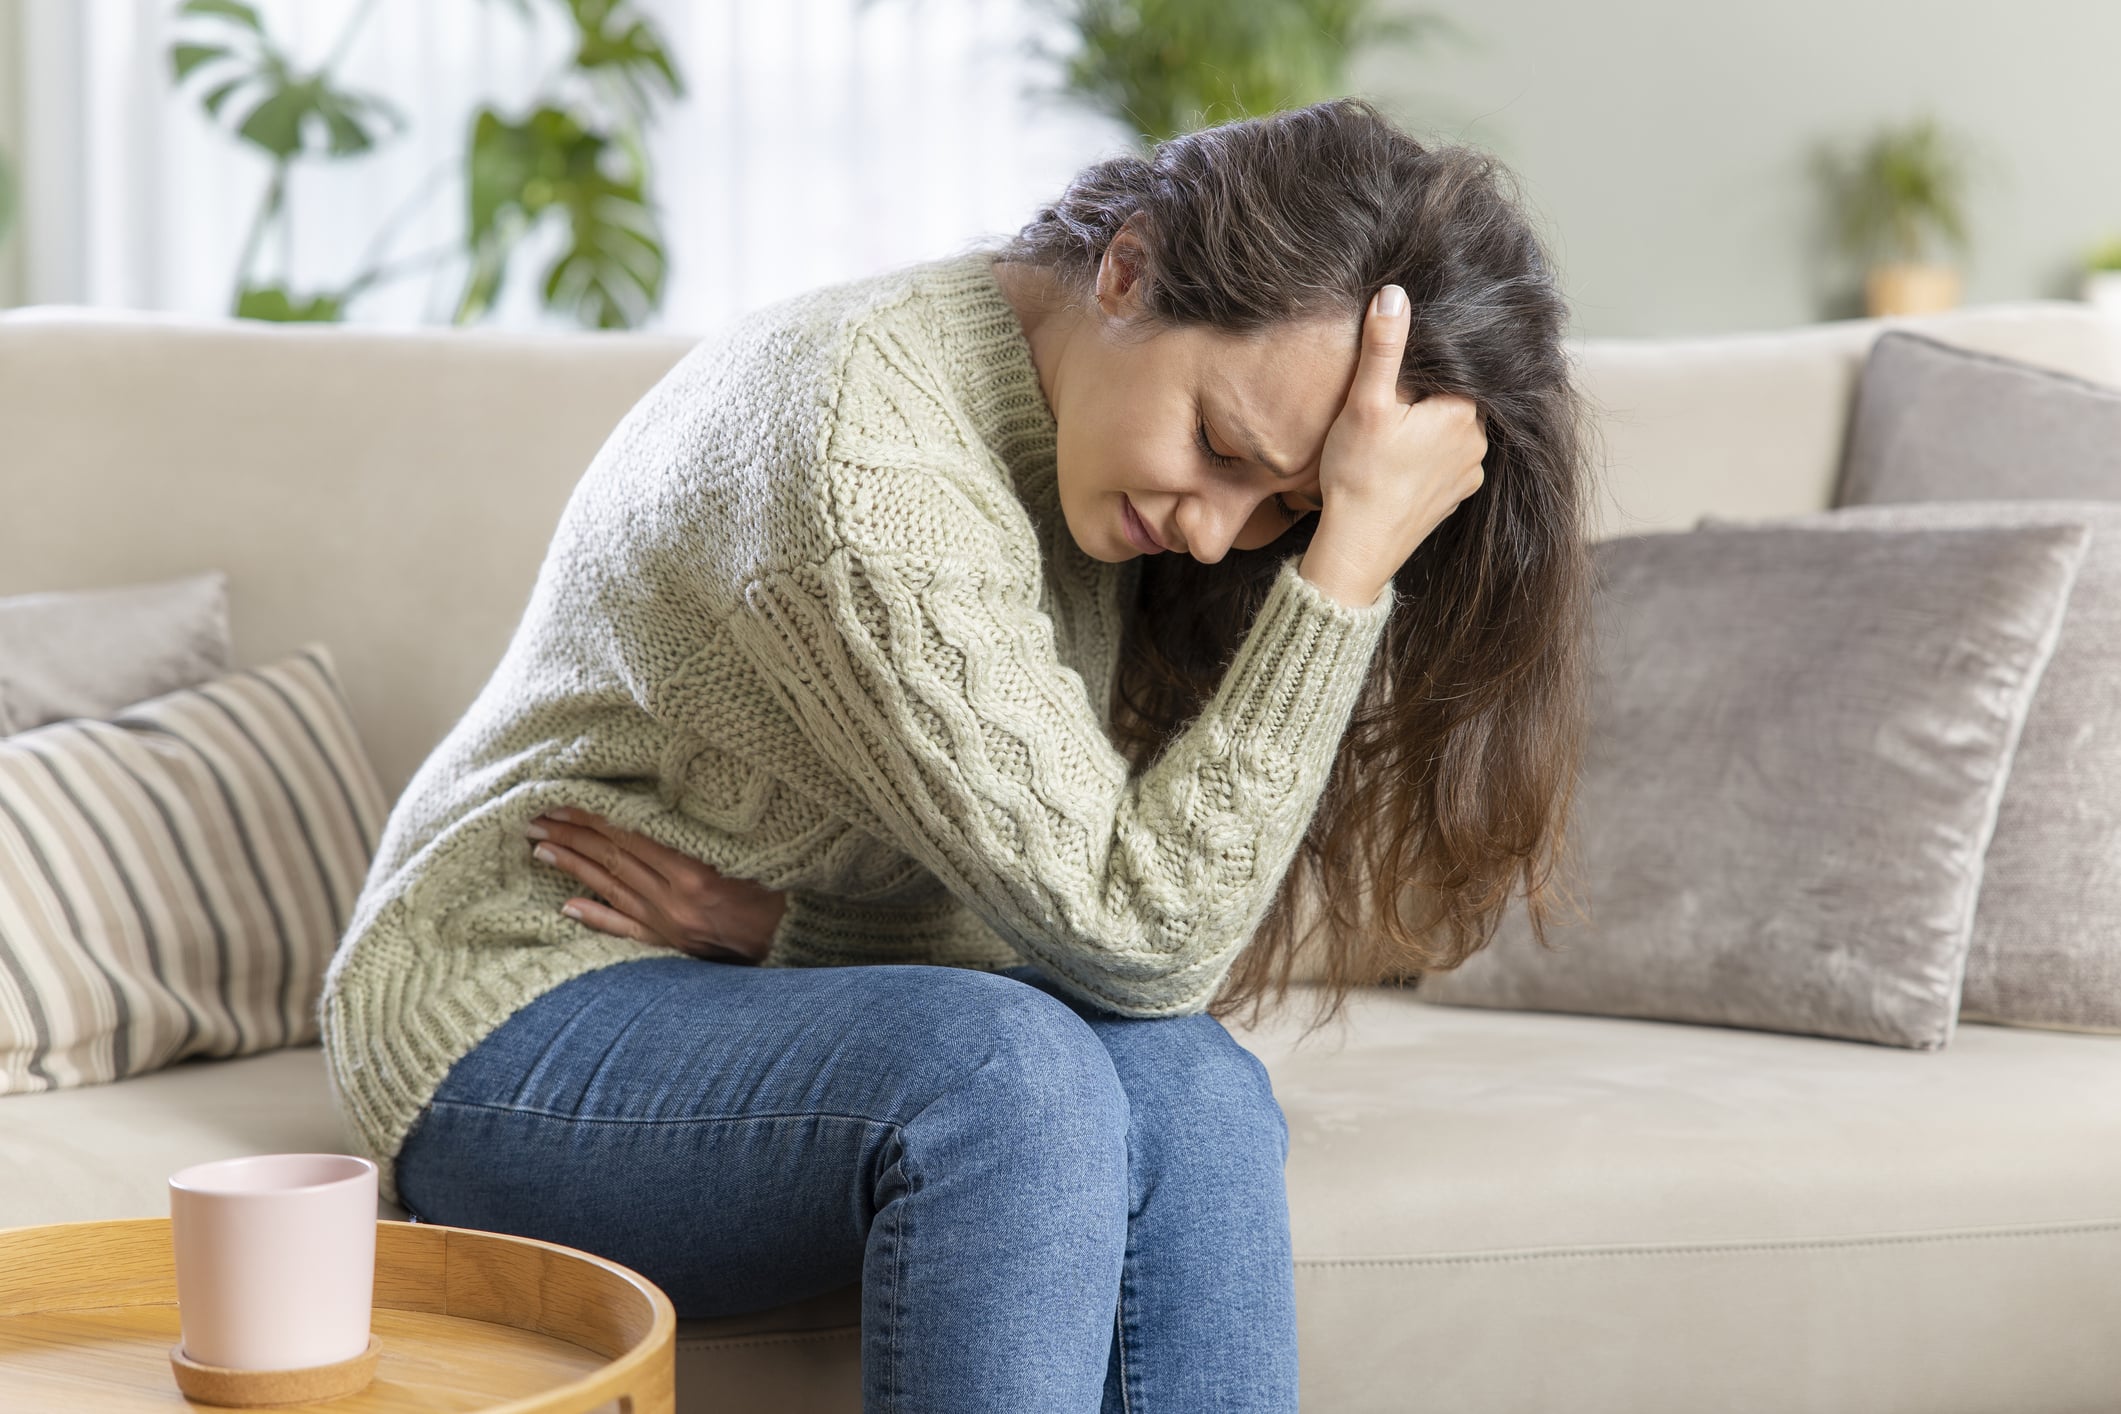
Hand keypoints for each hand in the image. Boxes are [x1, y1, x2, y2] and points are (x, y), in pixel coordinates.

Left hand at [526, 807, 787, 963]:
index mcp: (695, 871)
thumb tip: (666, 800)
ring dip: (574, 867)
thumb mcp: (751, 849)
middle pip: (613, 860)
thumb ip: (708, 830)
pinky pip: (626, 930)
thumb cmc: (783, 886)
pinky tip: (567, 906)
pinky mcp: (672, 943)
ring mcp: (670, 924)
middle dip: (572, 837)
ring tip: (541, 847)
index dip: (593, 817)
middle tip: (535, 818)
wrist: (800, 938)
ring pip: (612, 890)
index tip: (560, 799)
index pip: (630, 836)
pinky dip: (596, 918)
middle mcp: (675, 899)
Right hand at [1299, 284, 1488, 607]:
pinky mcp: (1453, 498)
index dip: (1417, 369)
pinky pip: (1445, 463)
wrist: (1357, 548)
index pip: (1449, 369)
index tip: (1392, 379)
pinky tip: (1397, 463)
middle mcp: (1477, 442)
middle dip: (1421, 398)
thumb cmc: (1358, 475)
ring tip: (1388, 435)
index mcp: (1463, 411)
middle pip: (1450, 400)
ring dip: (1425, 428)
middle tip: (1384, 406)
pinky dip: (1425, 459)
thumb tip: (1395, 294)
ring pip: (1449, 432)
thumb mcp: (1365, 404)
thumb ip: (1383, 347)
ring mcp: (1468, 474)